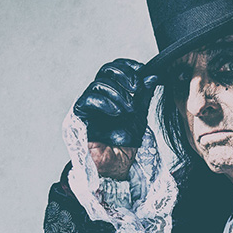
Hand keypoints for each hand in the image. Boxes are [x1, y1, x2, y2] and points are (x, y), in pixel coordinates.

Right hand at [73, 59, 157, 178]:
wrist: (116, 166)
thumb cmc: (125, 145)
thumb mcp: (140, 115)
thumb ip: (144, 95)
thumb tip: (152, 76)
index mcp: (113, 94)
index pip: (117, 70)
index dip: (129, 67)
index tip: (143, 71)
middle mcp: (100, 96)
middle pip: (106, 71)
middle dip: (124, 75)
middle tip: (137, 88)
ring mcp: (89, 104)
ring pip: (99, 84)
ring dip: (118, 94)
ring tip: (129, 110)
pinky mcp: (80, 115)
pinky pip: (89, 99)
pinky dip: (105, 103)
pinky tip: (116, 113)